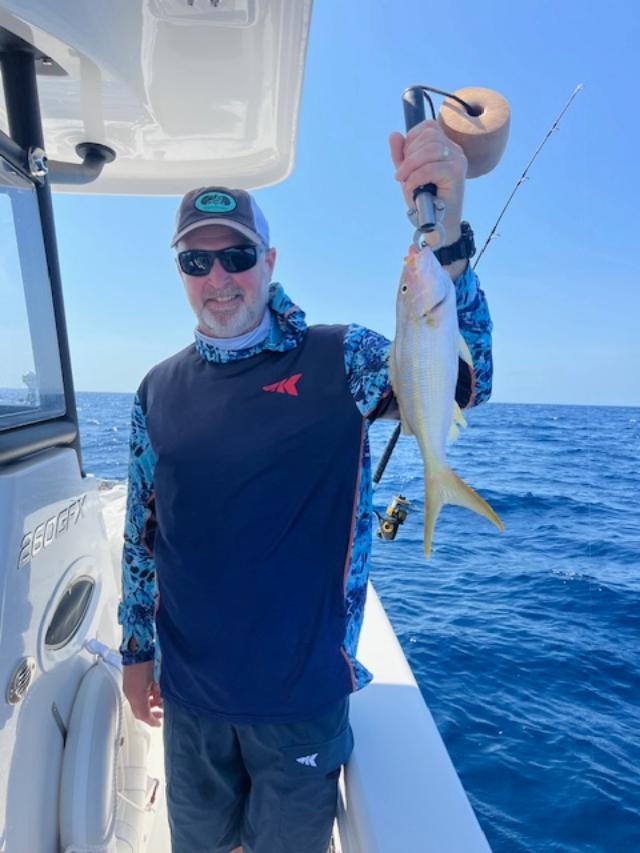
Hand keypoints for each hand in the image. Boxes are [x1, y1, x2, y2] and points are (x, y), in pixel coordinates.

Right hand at [123, 660, 163, 726]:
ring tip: (158, 701)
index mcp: (137, 695)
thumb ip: (159, 694)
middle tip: (159, 714)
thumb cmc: (149, 661)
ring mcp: (128, 688)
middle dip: (150, 714)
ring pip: (137, 704)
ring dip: (147, 706)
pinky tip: (151, 693)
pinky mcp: (128, 683)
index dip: (152, 720)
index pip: (144, 715)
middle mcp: (130, 693)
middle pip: (139, 712)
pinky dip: (143, 698)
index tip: (158, 723)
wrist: (138, 648)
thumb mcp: (158, 680)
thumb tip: (162, 702)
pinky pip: (134, 696)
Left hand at [389, 119, 467, 245]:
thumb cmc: (425, 201)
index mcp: (445, 146)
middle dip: (409, 155)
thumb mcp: (408, 174)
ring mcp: (458, 160)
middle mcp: (454, 150)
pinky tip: (411, 188)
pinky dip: (416, 177)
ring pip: (431, 149)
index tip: (404, 162)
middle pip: (429, 136)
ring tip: (405, 181)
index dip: (411, 140)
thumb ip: (401, 155)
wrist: (437, 225)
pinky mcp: (457, 174)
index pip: (428, 127)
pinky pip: (431, 168)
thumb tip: (394, 135)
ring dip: (411, 166)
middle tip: (402, 176)